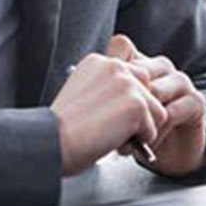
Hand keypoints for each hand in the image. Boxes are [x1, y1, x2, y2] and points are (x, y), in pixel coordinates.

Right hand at [50, 54, 166, 175]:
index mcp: (99, 62)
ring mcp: (128, 84)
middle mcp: (116, 66)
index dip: (126, 103)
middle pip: (149, 90)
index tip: (110, 118)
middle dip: (139, 114)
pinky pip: (154, 128)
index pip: (132, 77)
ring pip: (156, 110)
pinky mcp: (137, 104)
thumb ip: (106, 89)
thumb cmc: (59, 130)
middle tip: (117, 132)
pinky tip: (118, 144)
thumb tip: (126, 103)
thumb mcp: (82, 95)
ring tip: (117, 140)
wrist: (49, 142)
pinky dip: (141, 143)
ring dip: (141, 130)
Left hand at [106, 35, 205, 177]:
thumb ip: (101, 95)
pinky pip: (171, 113)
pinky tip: (148, 144)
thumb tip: (77, 90)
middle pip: (138, 70)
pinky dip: (155, 132)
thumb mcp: (112, 111)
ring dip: (139, 121)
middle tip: (111, 130)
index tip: (98, 96)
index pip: (121, 45)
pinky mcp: (195, 101)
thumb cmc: (134, 131)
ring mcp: (180, 81)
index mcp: (139, 63)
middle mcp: (160, 67)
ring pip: (155, 90)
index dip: (109, 66)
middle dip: (122, 105)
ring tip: (128, 142)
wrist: (166, 156)